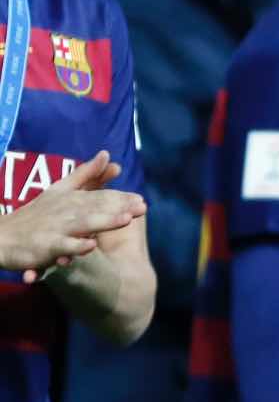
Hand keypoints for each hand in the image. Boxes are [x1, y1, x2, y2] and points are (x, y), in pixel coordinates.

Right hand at [0, 151, 145, 279]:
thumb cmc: (35, 214)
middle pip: (96, 207)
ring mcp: (55, 228)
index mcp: (71, 199)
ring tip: (125, 219)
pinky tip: (91, 245)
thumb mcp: (60, 190)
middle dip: (119, 207)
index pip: (100, 197)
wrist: (0, 236)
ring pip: (82, 224)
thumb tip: (108, 155)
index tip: (142, 200)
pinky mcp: (44, 245)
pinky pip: (61, 246)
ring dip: (104, 221)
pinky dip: (75, 245)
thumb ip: (86, 174)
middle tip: (142, 207)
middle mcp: (65, 211)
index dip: (121, 198)